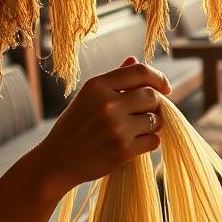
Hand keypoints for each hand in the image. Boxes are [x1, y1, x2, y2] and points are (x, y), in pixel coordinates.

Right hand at [32, 58, 172, 198]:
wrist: (55, 162)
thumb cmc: (75, 126)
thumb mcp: (87, 98)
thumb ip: (113, 80)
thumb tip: (134, 59)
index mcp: (97, 86)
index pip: (140, 72)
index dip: (159, 78)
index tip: (165, 88)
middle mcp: (107, 104)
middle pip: (152, 96)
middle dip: (153, 105)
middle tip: (144, 114)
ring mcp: (116, 128)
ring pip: (155, 119)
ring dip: (152, 125)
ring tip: (136, 130)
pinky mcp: (123, 150)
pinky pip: (154, 140)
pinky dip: (149, 142)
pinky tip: (134, 144)